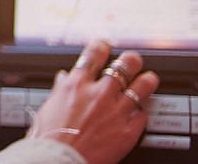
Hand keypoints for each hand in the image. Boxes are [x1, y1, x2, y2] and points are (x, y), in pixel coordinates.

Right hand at [26, 39, 158, 163]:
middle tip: (133, 60)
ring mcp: (116, 111)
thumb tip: (64, 79)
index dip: (102, 45)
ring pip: (141, 87)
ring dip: (147, 81)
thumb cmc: (49, 137)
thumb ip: (60, 89)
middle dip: (131, 60)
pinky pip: (143, 116)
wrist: (59, 160)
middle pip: (124, 65)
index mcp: (76, 84)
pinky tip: (141, 112)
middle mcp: (99, 93)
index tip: (105, 45)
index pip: (94, 53)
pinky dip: (142, 113)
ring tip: (149, 78)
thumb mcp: (48, 107)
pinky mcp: (128, 131)